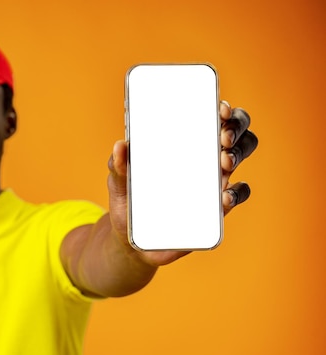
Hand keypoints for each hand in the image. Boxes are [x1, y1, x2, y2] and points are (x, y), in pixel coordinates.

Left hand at [108, 101, 257, 265]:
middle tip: (222, 138)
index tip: (218, 108)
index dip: (222, 109)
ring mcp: (213, 182)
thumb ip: (118, 165)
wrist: (134, 244)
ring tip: (224, 163)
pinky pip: (238, 195)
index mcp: (183, 143)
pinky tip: (224, 196)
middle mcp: (203, 157)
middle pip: (235, 132)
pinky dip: (237, 193)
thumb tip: (120, 145)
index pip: (210, 117)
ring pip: (239, 156)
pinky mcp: (216, 209)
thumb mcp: (119, 182)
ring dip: (238, 155)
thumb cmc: (129, 203)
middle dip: (236, 128)